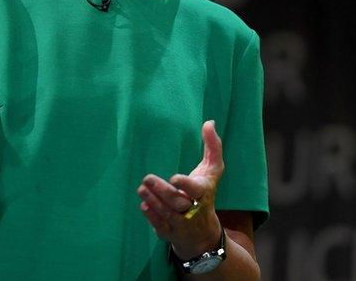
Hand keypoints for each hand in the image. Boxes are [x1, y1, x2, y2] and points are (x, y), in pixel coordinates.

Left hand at [137, 120, 223, 258]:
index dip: (186, 185)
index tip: (174, 178)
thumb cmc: (206, 193)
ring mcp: (182, 224)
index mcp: (204, 194)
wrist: (203, 233)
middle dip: (163, 192)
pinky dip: (152, 217)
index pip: (197, 191)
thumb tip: (209, 122)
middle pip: (178, 203)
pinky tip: (143, 204)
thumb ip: (213, 147)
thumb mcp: (212, 171)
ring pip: (168, 214)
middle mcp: (194, 211)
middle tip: (147, 178)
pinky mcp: (170, 232)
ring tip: (142, 188)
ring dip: (154, 201)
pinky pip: (161, 227)